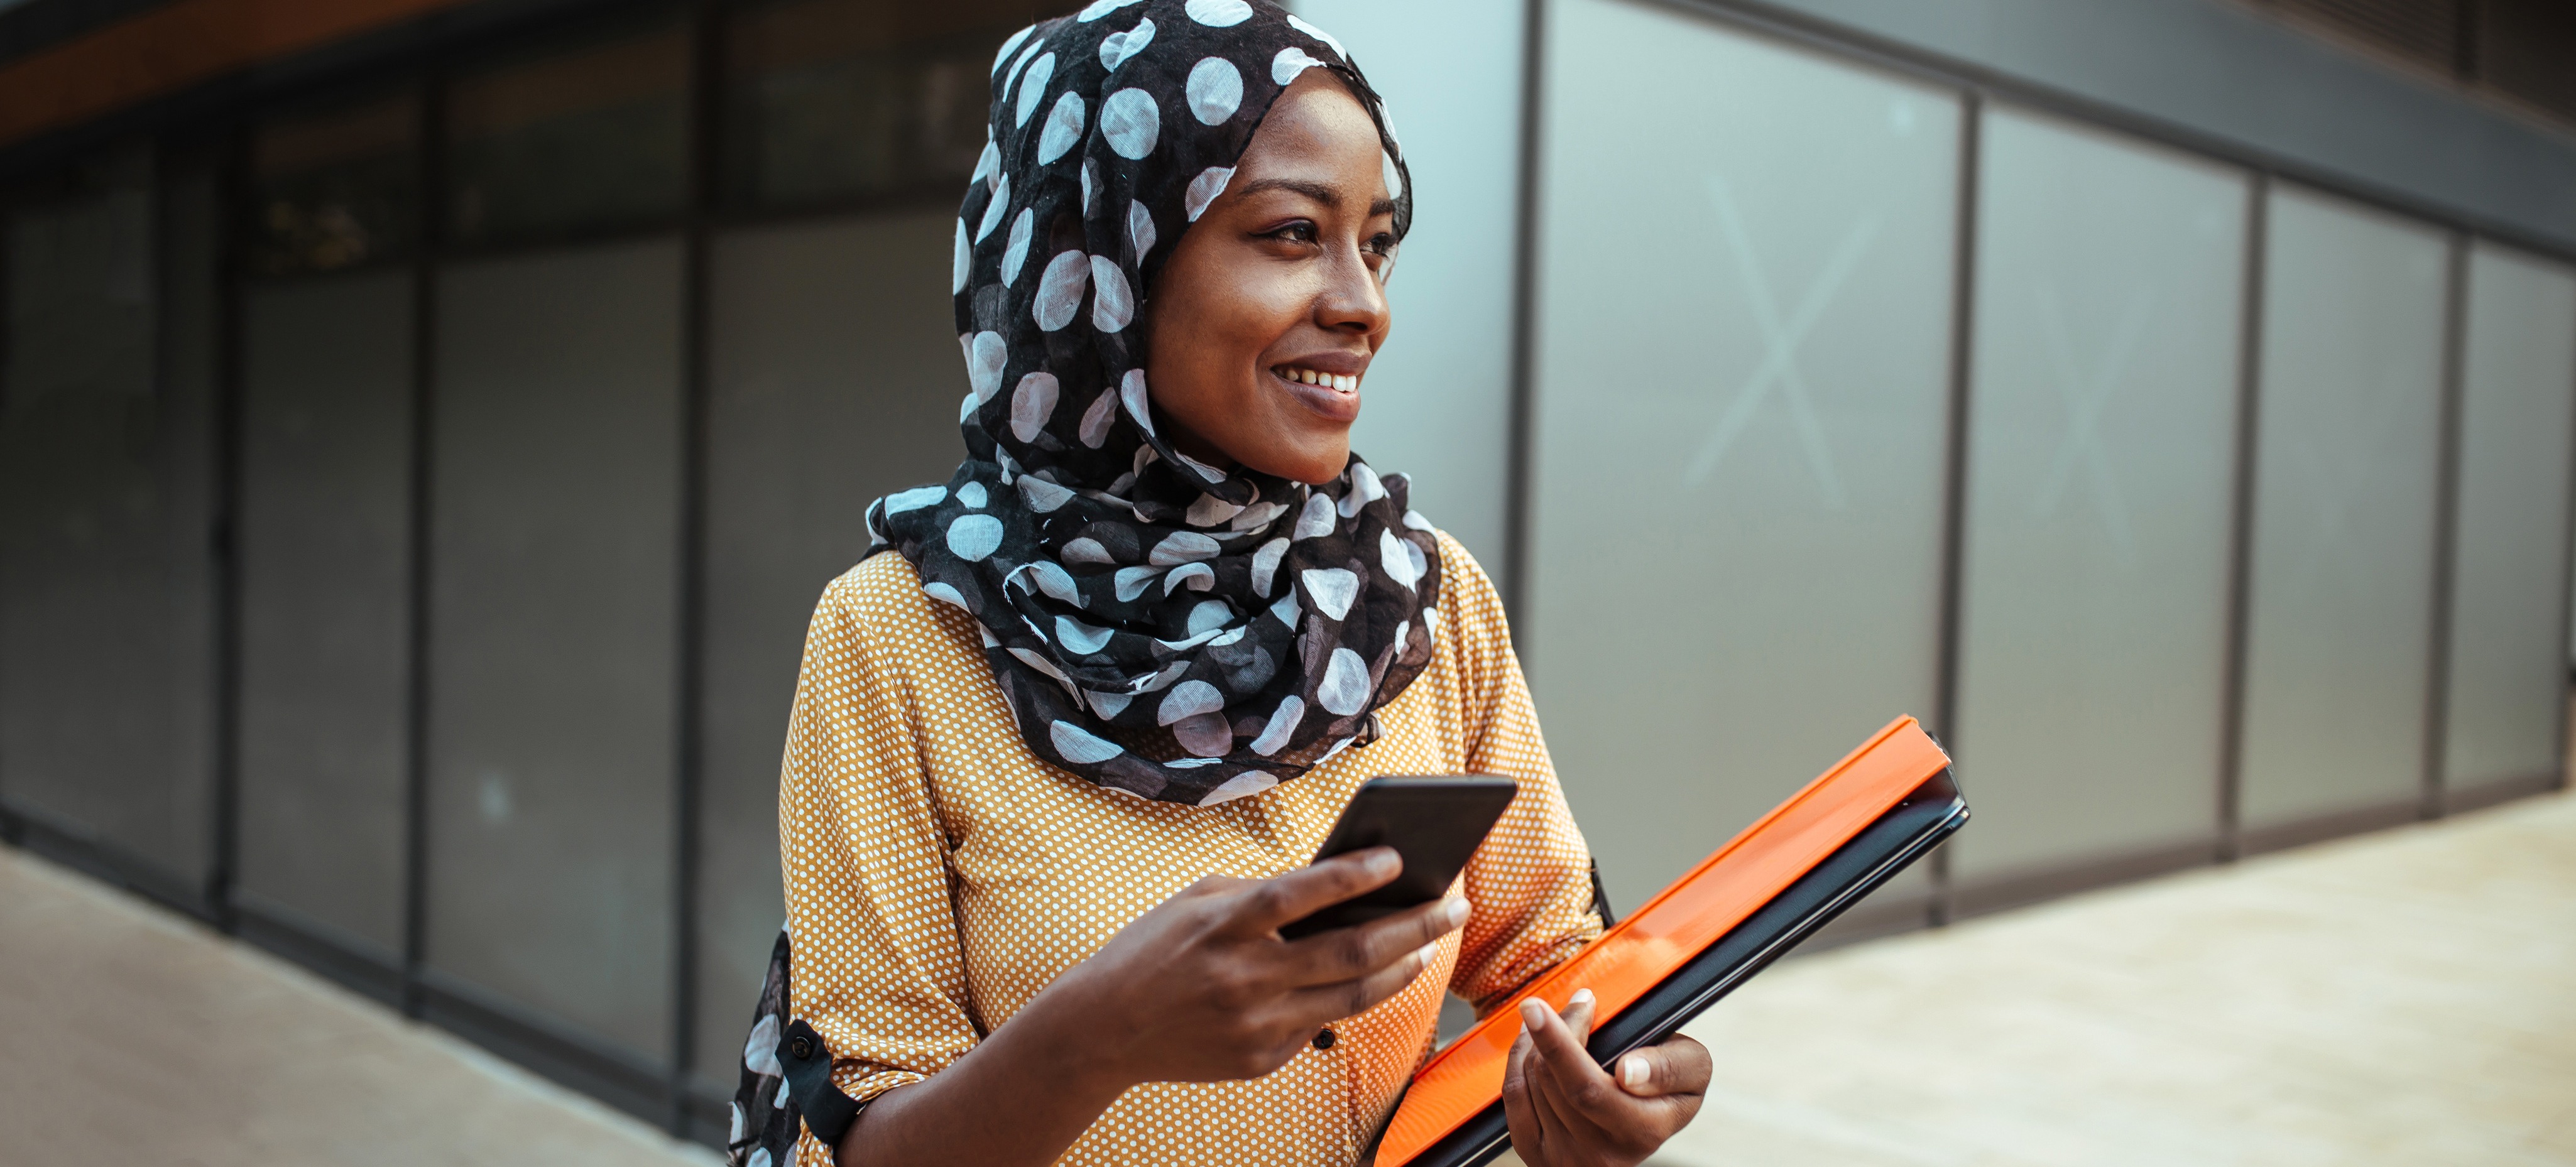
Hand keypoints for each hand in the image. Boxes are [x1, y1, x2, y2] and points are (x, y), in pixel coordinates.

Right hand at [1042, 846, 1471, 1085]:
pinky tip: (1373, 978)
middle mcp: (1246, 975)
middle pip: (1352, 950)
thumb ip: (1261, 893)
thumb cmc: (1153, 950)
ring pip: (1354, 996)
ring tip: (1430, 944)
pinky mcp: (1261, 1059)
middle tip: (1453, 905)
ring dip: (1403, 967)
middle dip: (1415, 925)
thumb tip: (1335, 886)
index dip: (1356, 873)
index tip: (1397, 857)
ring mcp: (1257, 1023)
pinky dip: (1351, 998)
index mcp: (1225, 924)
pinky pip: (1321, 1026)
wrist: (1103, 1028)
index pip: (1304, 892)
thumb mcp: (1197, 901)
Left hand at [1501, 989, 1710, 1166]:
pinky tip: (1534, 1042)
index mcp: (1640, 1132)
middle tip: (1568, 1002)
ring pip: (1530, 1080)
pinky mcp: (1534, 1152)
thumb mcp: (1691, 1072)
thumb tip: (1629, 1072)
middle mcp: (1598, 1155)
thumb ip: (1670, 1067)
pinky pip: (1514, 1093)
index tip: (1556, 1008)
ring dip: (1537, 1041)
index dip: (1564, 1046)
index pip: (1588, 1088)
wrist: (1638, 1128)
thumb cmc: (1665, 1090)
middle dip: (1554, 1029)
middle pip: (1551, 1078)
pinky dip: (1519, 1059)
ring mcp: (1562, 1157)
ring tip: (1557, 1024)